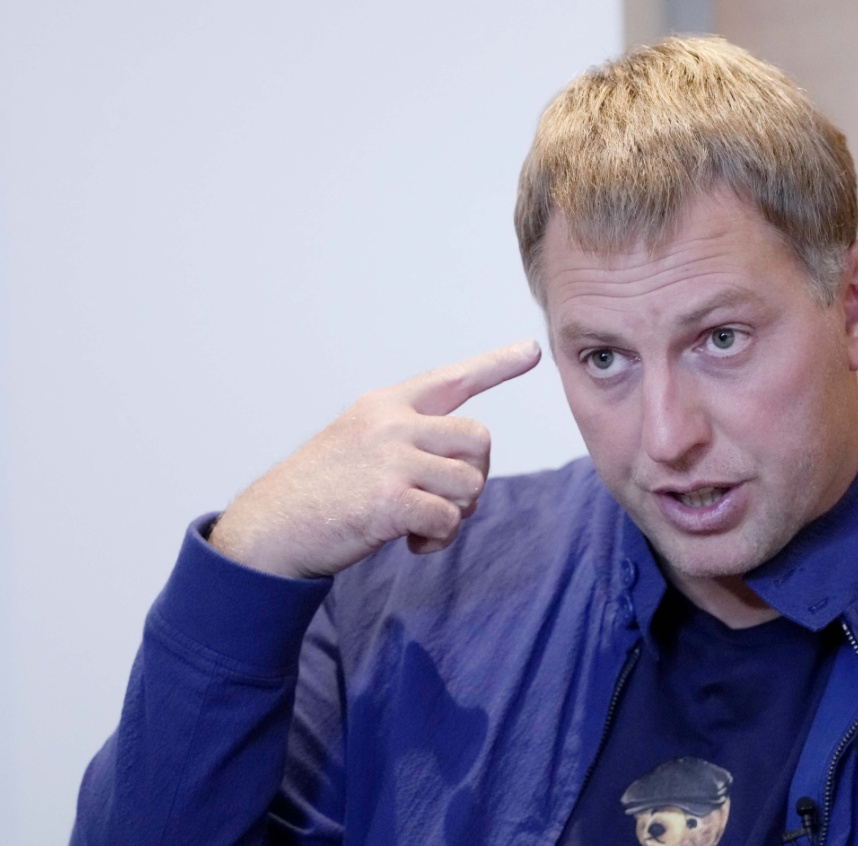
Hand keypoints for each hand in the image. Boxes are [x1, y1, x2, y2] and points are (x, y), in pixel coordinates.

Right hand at [208, 340, 541, 578]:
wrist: (269, 529)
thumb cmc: (321, 493)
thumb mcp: (361, 446)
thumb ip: (410, 441)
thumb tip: (468, 467)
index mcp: (384, 405)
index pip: (451, 380)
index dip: (496, 366)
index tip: (531, 351)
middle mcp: (390, 423)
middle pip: (478, 439)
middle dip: (474, 475)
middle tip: (444, 501)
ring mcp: (390, 458)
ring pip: (470, 481)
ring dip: (457, 512)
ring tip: (422, 523)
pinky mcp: (389, 499)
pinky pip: (448, 519)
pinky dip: (437, 538)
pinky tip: (409, 542)